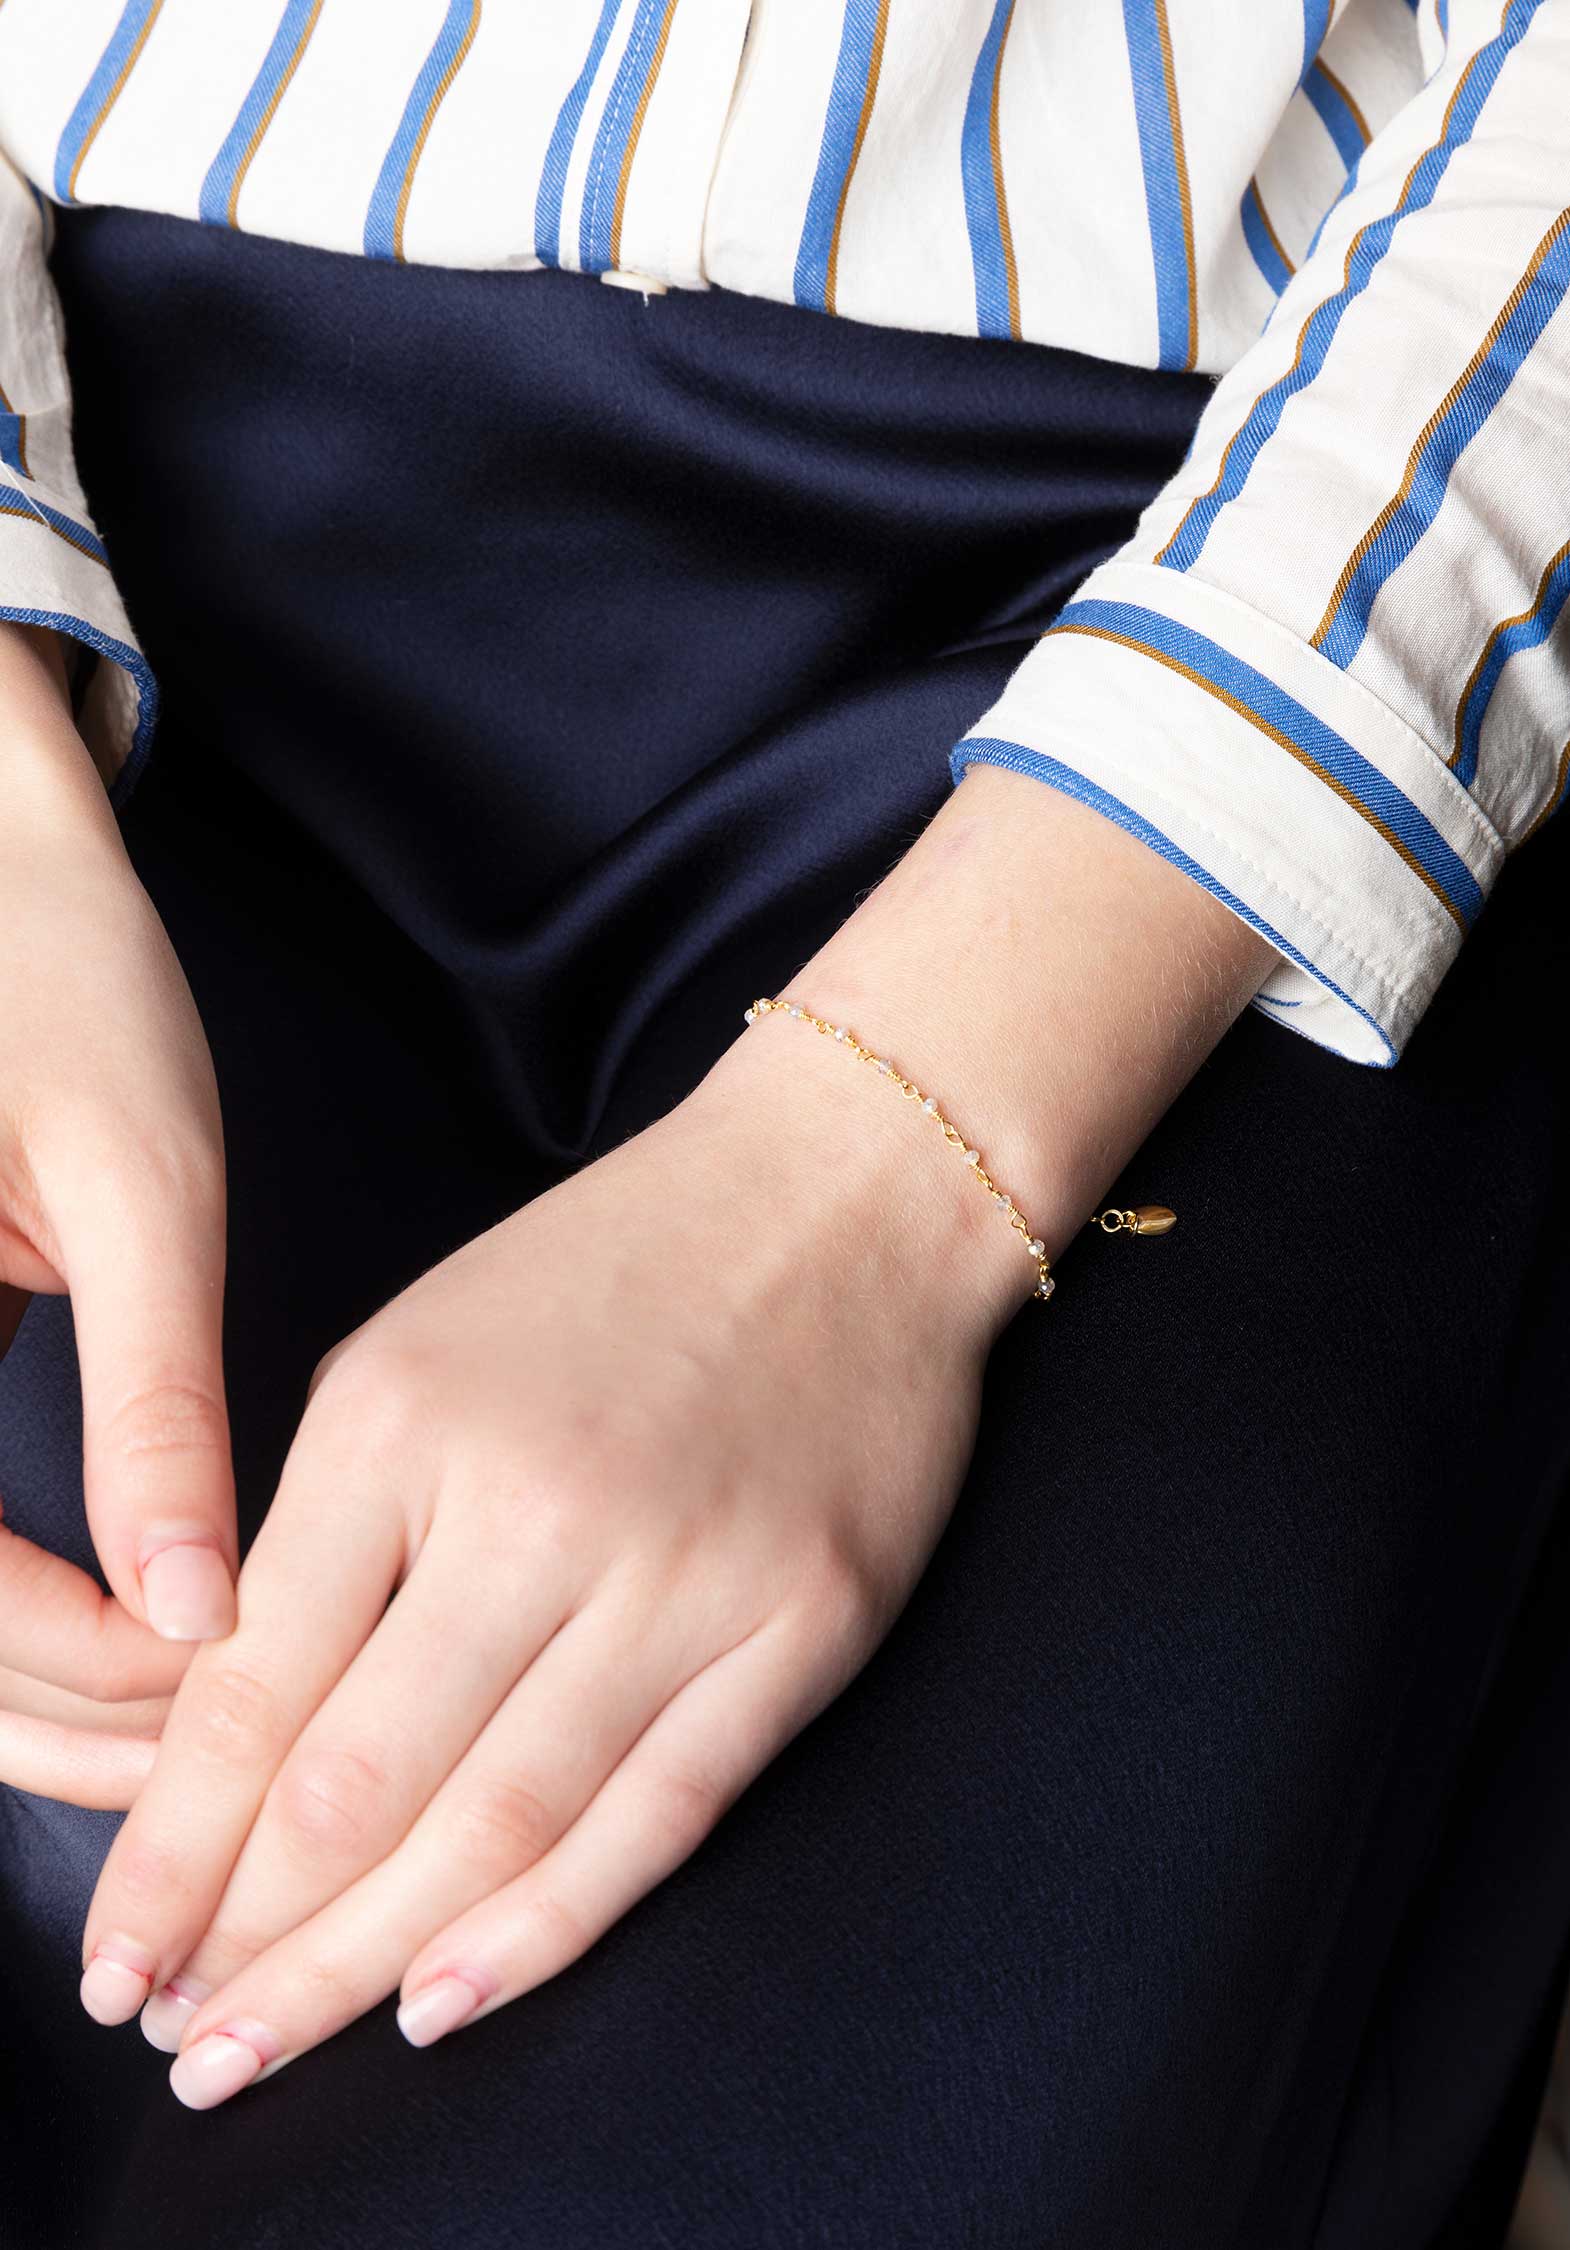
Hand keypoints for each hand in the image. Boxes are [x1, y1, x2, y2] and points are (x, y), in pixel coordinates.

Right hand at [0, 622, 234, 1857]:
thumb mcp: (138, 1186)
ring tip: (203, 1715)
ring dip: (45, 1694)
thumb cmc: (65, 987)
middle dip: (77, 1717)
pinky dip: (21, 1618)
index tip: (244, 1679)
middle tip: (234, 1745)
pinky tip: (137, 1633)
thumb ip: (159, 1401)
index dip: (105, 1673)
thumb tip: (207, 1602)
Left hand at [80, 1021, 1013, 2103]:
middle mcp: (536, 1505)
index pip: (252, 1688)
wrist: (841, 1199)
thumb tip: (238, 1724)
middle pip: (360, 1783)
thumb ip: (325, 1525)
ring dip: (372, 1961)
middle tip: (188, 2047)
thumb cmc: (613, 1269)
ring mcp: (683, 1572)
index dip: (173, 1851)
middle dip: (253, 1941)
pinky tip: (454, 1997)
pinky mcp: (802, 1622)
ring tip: (281, 2044)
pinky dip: (550, 1922)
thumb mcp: (418, 1347)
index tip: (119, 1959)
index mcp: (404, 1422)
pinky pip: (660, 1812)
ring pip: (500, 1821)